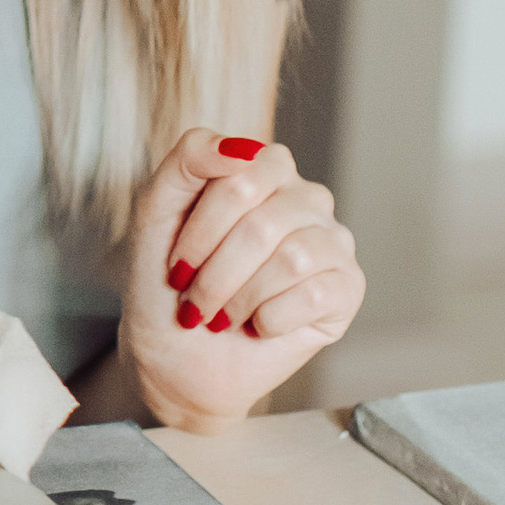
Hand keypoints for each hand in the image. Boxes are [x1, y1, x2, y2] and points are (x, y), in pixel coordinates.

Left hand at [121, 131, 363, 432]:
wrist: (178, 357)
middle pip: (263, 222)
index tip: (175, 264)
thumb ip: (189, 158)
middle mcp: (306, 197)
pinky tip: (259, 325)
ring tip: (222, 315)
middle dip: (215, 272)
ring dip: (239, 298)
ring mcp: (332, 240)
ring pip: (292, 258)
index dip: (201, 228)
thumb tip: (242, 147)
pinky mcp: (348, 287)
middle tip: (195, 299)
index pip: (241, 173)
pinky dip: (270, 319)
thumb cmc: (168, 282)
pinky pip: (315, 293)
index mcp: (264, 168)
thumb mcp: (157, 210)